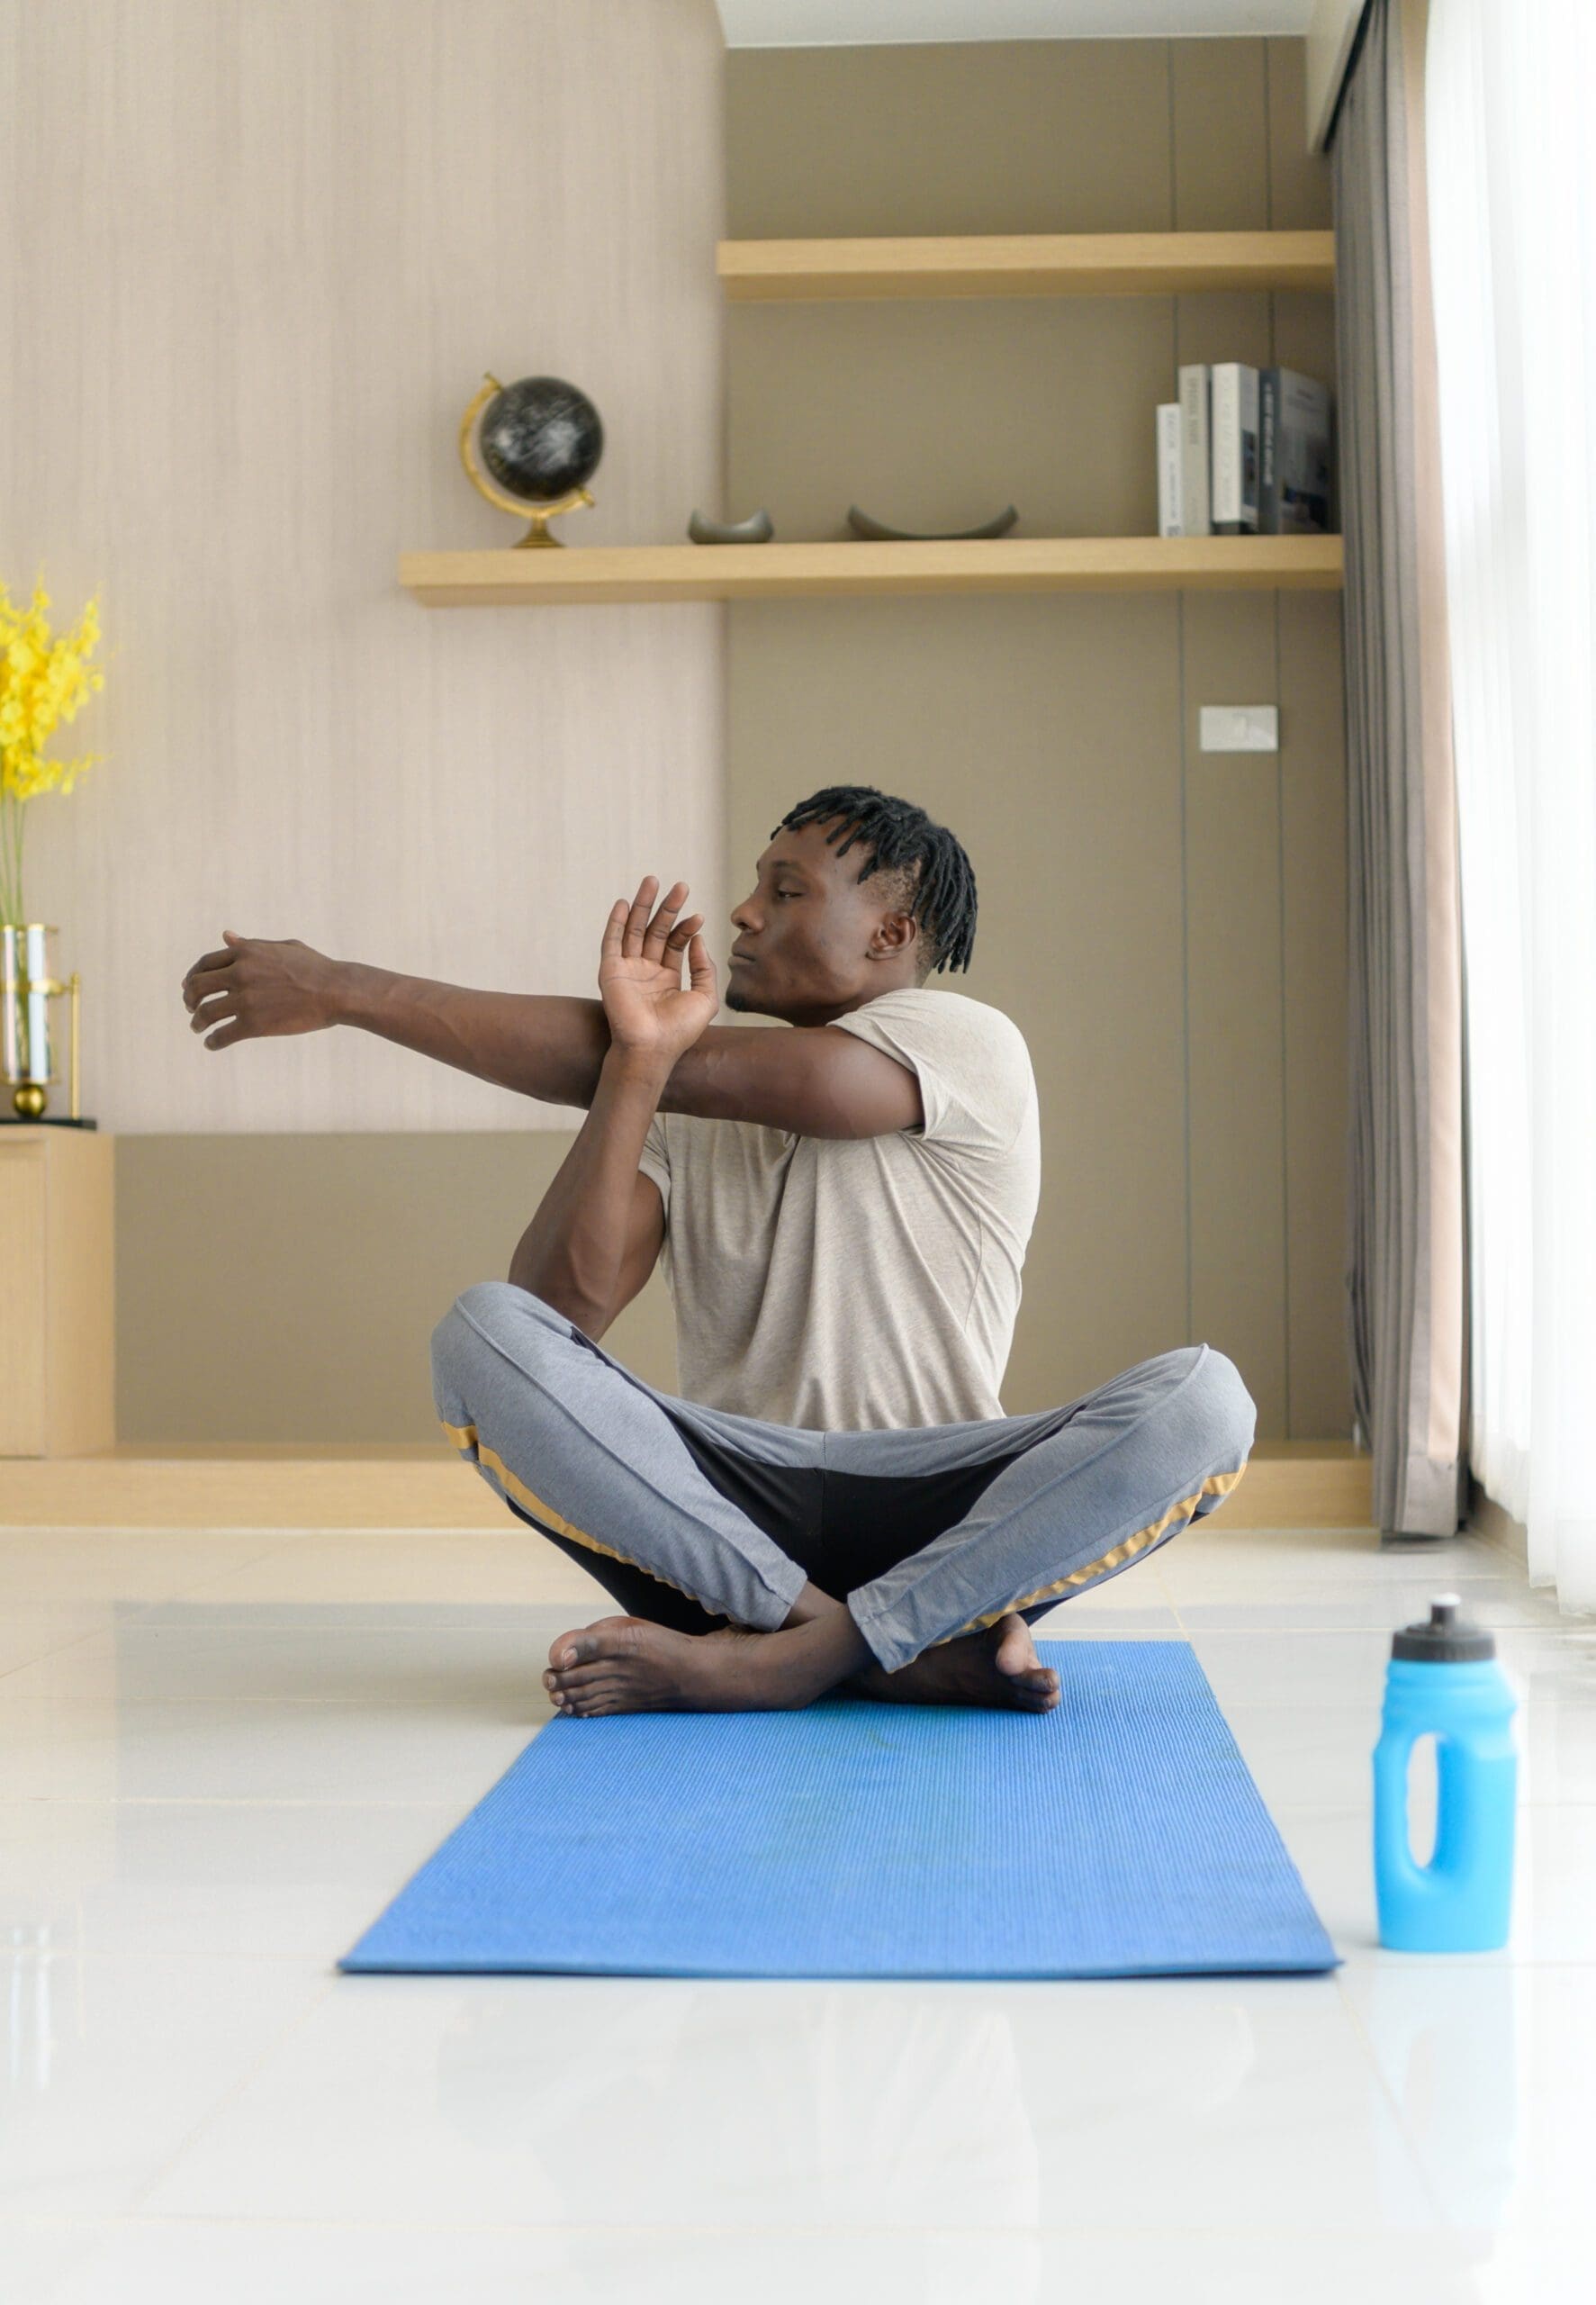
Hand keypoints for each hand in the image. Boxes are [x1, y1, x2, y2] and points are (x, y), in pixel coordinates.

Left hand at [181, 930, 338, 1049]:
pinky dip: (213, 1041)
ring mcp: (246, 999)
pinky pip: (222, 1035)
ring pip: (206, 1012)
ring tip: (198, 1028)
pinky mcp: (254, 1024)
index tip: (191, 987)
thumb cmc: (315, 968)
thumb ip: (251, 945)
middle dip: (190, 999)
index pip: (205, 964)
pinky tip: (212, 1044)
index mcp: (246, 953)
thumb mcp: (282, 947)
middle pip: (198, 987)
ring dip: (197, 1022)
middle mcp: (240, 973)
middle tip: (191, 1009)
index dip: (194, 977)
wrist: (336, 991)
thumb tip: (226, 936)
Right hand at [598, 876, 717, 1065]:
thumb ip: (704, 968)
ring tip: (653, 881)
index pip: (675, 943)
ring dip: (643, 905)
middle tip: (680, 885)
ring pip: (634, 930)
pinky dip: (615, 922)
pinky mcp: (611, 971)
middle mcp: (646, 971)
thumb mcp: (705, 997)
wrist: (652, 1048)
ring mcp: (627, 970)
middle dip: (667, 908)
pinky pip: (611, 942)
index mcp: (666, 977)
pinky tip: (623, 903)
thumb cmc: (679, 1030)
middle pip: (655, 930)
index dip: (686, 928)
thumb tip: (698, 939)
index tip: (698, 916)